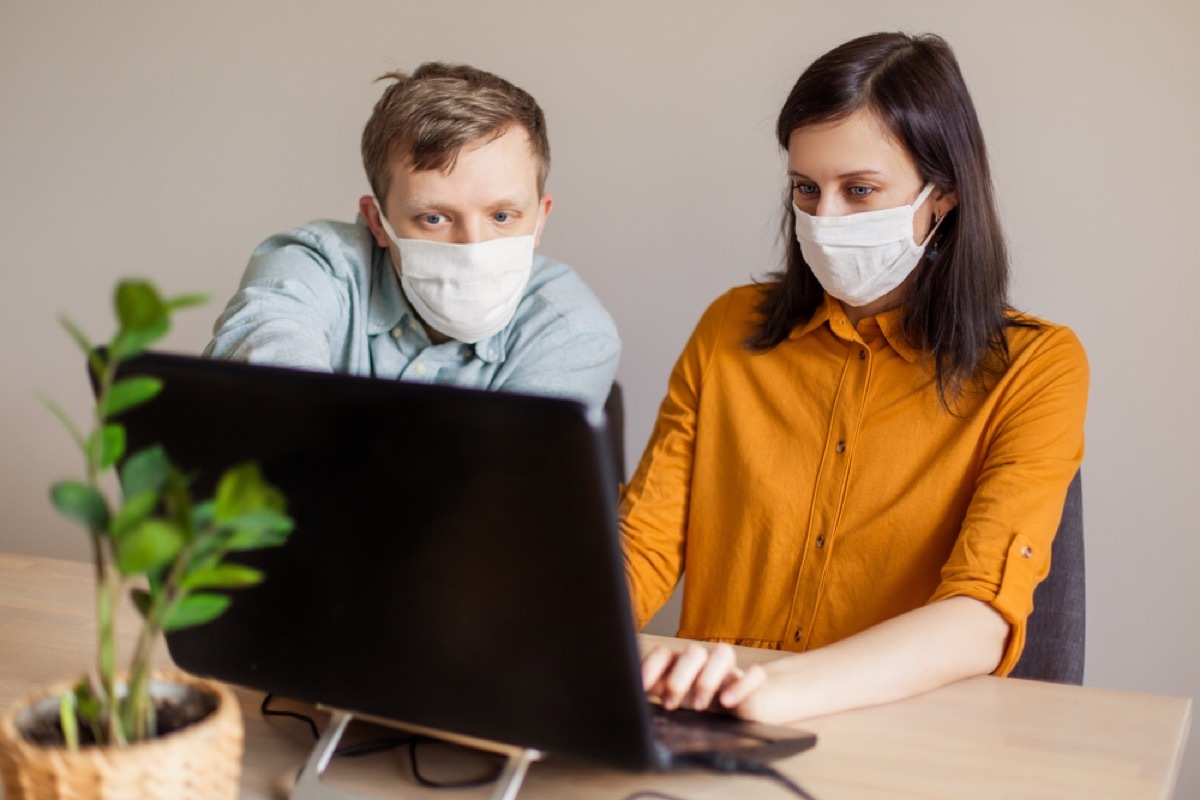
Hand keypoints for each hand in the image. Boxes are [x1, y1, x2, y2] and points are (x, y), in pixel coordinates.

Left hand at [641, 642, 766, 714]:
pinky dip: (742, 685)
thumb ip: (661, 696)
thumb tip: (631, 701)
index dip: (651, 666)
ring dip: (707, 678)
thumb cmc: (712, 705)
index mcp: (684, 665)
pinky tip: (728, 702)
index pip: (665, 654)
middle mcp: (707, 663)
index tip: (640, 687)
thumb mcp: (684, 703)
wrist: (758, 706)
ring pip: (722, 653)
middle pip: (692, 652)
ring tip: (699, 706)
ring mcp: (732, 671)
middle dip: (678, 677)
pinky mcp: (756, 683)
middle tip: (670, 703)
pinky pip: (755, 674)